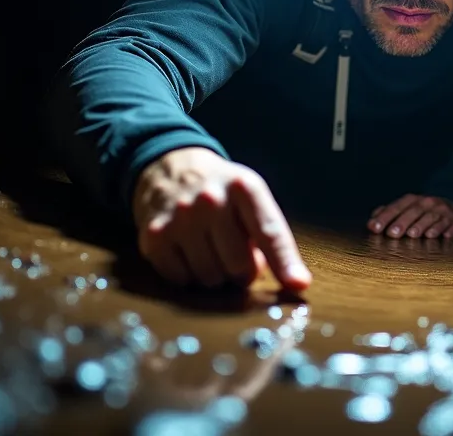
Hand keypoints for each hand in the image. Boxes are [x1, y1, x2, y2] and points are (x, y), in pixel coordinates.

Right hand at [132, 147, 310, 290]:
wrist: (170, 168)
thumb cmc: (221, 191)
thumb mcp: (250, 198)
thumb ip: (270, 235)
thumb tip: (295, 282)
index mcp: (244, 188)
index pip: (269, 232)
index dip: (284, 263)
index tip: (297, 284)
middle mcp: (210, 200)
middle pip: (238, 266)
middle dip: (242, 273)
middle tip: (235, 257)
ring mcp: (179, 218)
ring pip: (210, 279)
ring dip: (215, 275)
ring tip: (210, 250)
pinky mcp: (154, 237)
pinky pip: (181, 280)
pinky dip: (188, 275)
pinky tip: (187, 252)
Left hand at [367, 194, 452, 238]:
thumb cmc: (423, 210)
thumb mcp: (406, 208)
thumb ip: (388, 213)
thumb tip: (371, 222)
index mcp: (413, 200)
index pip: (396, 207)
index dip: (385, 217)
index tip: (374, 228)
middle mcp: (428, 203)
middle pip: (414, 211)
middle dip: (402, 222)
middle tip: (392, 234)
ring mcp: (444, 211)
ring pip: (432, 217)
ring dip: (422, 226)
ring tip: (413, 235)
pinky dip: (448, 230)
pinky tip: (443, 236)